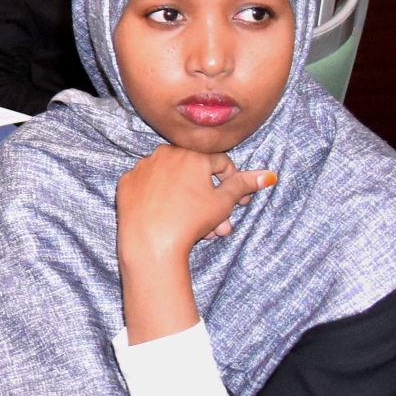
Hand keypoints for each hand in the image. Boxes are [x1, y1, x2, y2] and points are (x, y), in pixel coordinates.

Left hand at [117, 145, 275, 272]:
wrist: (150, 242)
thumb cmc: (191, 220)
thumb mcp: (224, 202)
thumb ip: (244, 184)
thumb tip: (268, 175)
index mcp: (191, 152)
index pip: (221, 163)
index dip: (233, 184)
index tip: (239, 203)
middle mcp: (164, 152)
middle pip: (196, 175)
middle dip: (212, 200)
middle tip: (220, 225)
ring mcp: (142, 167)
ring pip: (174, 182)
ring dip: (190, 202)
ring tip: (200, 230)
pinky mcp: (126, 183)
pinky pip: (151, 188)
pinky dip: (162, 200)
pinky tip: (169, 218)